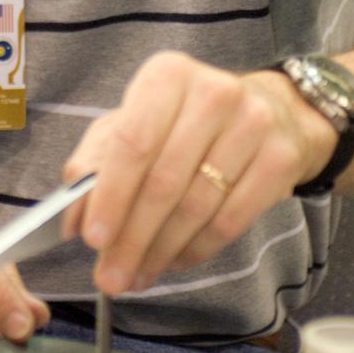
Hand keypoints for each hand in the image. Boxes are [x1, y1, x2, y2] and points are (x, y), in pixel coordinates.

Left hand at [62, 51, 336, 295]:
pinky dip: (196, 249)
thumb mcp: (133, 122)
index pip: (132, 143)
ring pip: (196, 207)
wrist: (275, 110)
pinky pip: (230, 221)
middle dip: (132, 238)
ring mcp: (253, 125)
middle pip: (164, 182)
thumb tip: (73, 219)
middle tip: (111, 277)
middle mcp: (213, 93)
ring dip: (160, 251)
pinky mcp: (280, 159)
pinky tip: (174, 260)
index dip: (111, 196)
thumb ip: (95, 164)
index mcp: (167, 75)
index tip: (92, 240)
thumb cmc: (187, 118)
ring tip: (138, 275)